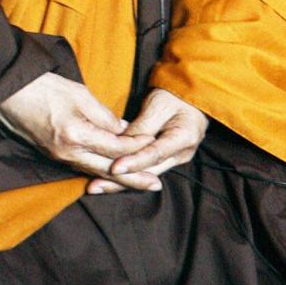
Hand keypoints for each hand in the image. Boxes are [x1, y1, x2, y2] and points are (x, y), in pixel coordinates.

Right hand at [0, 72, 160, 191]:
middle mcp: (67, 152)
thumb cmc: (42, 86)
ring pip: (95, 172)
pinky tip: (111, 173)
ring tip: (139, 184)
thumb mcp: (78, 93)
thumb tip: (123, 129)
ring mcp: (58, 157)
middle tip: (156, 185)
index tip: (153, 144)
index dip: (136, 146)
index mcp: (75, 134)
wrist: (6, 93)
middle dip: (134, 178)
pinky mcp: (53, 155)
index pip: (114, 147)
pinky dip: (100, 172)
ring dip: (119, 179)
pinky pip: (82, 167)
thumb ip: (103, 114)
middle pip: (108, 170)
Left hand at [85, 88, 207, 194]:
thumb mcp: (157, 105)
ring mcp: (174, 160)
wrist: (189, 98)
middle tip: (96, 186)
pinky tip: (107, 181)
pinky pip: (144, 170)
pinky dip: (127, 175)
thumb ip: (141, 126)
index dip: (133, 162)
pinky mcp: (165, 161)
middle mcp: (181, 155)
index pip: (155, 154)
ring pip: (145, 175)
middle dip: (121, 181)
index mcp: (183, 138)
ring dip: (120, 182)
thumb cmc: (173, 97)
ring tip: (96, 187)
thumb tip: (120, 144)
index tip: (114, 168)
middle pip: (148, 172)